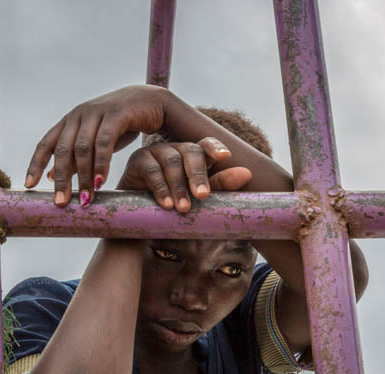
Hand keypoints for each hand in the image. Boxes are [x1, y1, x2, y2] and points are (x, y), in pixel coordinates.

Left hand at [25, 85, 169, 204]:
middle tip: (61, 202)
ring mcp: (96, 112)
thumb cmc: (121, 125)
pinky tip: (101, 182)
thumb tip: (50, 176)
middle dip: (61, 178)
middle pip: (62, 150)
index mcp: (69, 121)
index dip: (35, 164)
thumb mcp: (94, 141)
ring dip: (83, 177)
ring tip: (86, 199)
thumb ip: (74, 157)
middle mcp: (79, 115)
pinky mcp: (116, 114)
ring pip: (82, 149)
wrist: (151, 102)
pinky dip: (101, 164)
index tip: (28, 186)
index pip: (46, 143)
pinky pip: (104, 143)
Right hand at [118, 137, 251, 211]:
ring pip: (172, 162)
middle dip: (198, 175)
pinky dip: (160, 188)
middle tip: (203, 196)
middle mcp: (177, 149)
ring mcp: (157, 152)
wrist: (139, 217)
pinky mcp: (138, 160)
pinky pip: (152, 171)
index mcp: (194, 156)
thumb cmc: (173, 207)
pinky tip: (166, 204)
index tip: (225, 157)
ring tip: (183, 208)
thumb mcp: (197, 198)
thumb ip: (219, 186)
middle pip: (191, 152)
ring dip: (179, 186)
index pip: (207, 145)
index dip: (215, 147)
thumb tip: (247, 173)